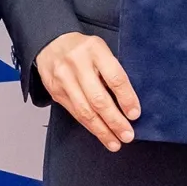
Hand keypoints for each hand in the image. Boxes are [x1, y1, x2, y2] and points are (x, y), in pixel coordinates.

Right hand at [36, 32, 139, 151]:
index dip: (126, 98)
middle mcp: (77, 64)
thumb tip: (130, 101)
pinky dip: (89, 126)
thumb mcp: (101, 49)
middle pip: (98, 99)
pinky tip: (100, 133)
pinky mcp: (55, 92)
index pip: (115, 78)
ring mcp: (64, 79)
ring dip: (102, 130)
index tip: (135, 114)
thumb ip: (113, 70)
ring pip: (85, 111)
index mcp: (95, 50)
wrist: (51, 43)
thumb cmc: (84, 48)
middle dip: (115, 121)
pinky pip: (75, 113)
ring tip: (115, 142)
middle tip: (127, 135)